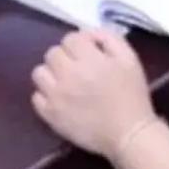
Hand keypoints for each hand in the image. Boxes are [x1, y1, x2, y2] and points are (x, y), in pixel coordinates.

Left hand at [31, 29, 155, 159]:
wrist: (128, 134)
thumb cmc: (132, 95)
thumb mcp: (130, 59)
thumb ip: (110, 39)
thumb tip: (89, 34)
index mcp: (89, 60)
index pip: (71, 39)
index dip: (81, 43)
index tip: (90, 52)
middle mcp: (68, 75)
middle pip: (52, 53)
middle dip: (65, 56)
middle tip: (78, 67)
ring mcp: (56, 96)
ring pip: (39, 73)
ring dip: (51, 73)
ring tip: (65, 81)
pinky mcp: (50, 116)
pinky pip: (36, 97)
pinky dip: (46, 95)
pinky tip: (60, 98)